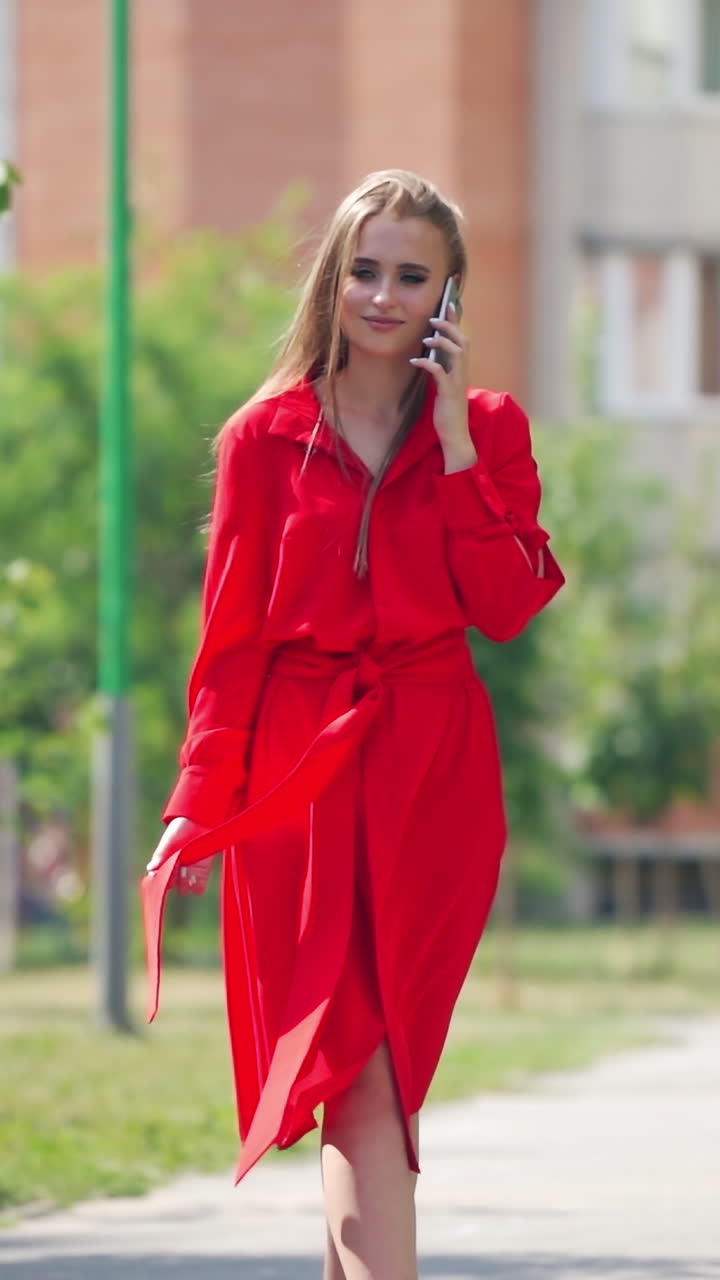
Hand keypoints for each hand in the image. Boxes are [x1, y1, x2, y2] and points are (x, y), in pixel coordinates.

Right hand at [146, 816, 213, 895]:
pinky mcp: (202, 872)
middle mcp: (176, 871)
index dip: (161, 881)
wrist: (198, 820)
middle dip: (175, 880)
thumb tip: (150, 869)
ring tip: (188, 874)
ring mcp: (189, 872)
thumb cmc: (179, 830)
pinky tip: (195, 879)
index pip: (160, 879)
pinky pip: (199, 887)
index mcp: (165, 864)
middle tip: (179, 871)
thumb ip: (160, 855)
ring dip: (185, 884)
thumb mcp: (168, 841)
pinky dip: (197, 886)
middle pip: (173, 884)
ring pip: (185, 888)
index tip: (163, 877)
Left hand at [410, 302, 475, 469]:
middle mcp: (463, 373)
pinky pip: (440, 373)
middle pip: (463, 341)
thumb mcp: (444, 387)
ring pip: (457, 353)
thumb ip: (441, 370)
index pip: (463, 340)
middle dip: (450, 326)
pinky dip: (428, 364)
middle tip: (434, 317)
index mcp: (462, 370)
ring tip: (426, 338)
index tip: (449, 304)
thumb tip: (430, 356)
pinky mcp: (449, 393)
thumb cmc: (448, 412)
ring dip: (442, 342)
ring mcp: (458, 382)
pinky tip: (415, 361)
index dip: (457, 321)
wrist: (455, 435)